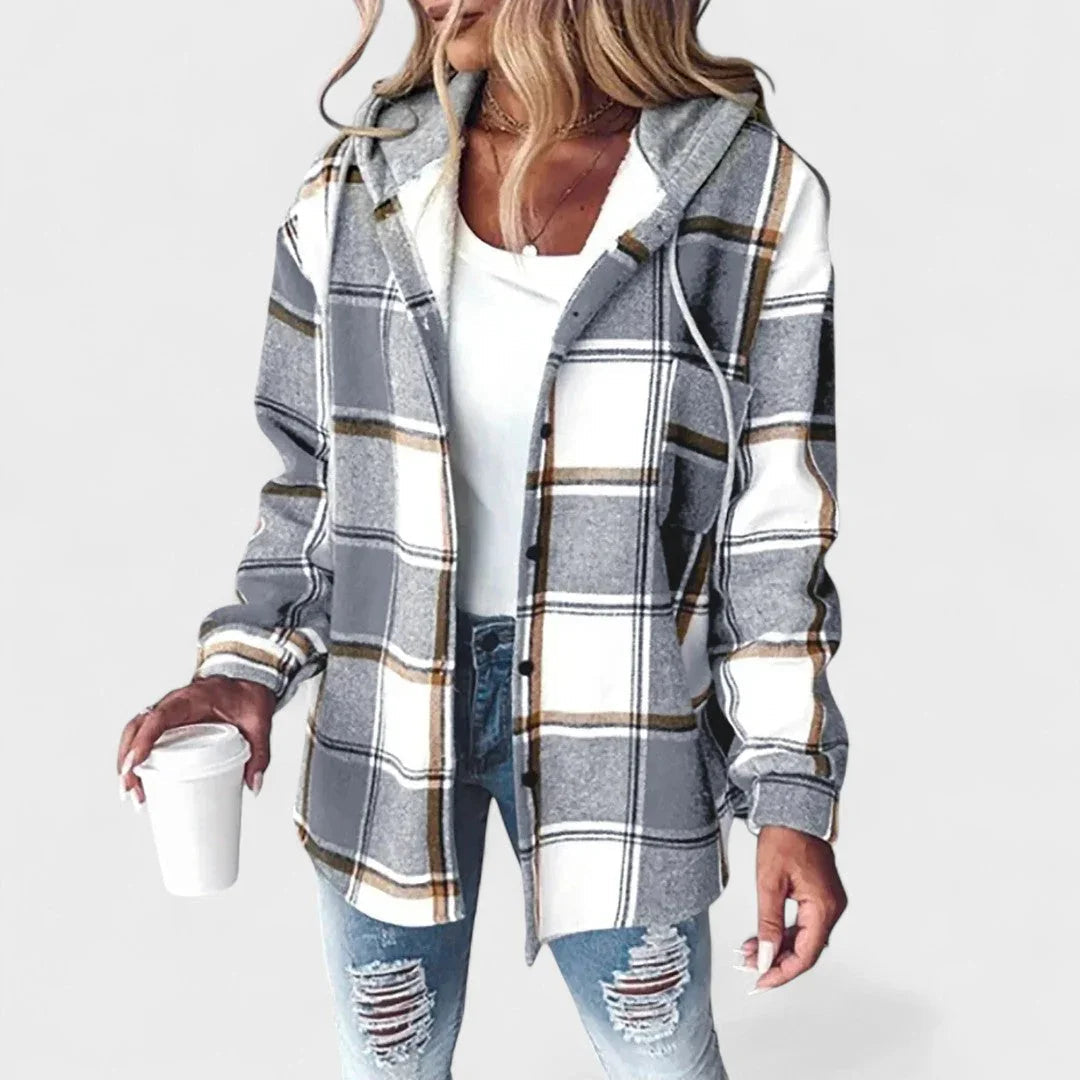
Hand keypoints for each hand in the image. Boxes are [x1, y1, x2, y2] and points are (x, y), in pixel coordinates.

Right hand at [116, 675, 277, 807]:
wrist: (248, 683)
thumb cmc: (248, 698)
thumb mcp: (259, 723)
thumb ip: (260, 753)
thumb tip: (254, 785)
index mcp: (190, 699)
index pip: (159, 718)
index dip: (143, 741)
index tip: (135, 765)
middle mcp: (173, 704)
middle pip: (137, 728)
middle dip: (128, 760)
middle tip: (131, 790)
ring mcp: (168, 714)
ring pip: (136, 734)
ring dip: (128, 763)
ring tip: (135, 794)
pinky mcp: (170, 724)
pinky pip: (145, 738)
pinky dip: (137, 759)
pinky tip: (141, 784)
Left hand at [735, 825, 847, 992]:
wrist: (793, 811)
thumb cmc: (784, 838)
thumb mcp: (769, 883)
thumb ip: (768, 923)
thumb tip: (765, 956)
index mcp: (824, 907)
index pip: (806, 954)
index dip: (783, 972)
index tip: (762, 980)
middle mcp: (831, 907)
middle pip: (806, 949)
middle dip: (777, 960)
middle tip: (751, 967)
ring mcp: (827, 901)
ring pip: (803, 937)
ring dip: (777, 947)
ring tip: (750, 952)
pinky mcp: (819, 895)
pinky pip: (802, 923)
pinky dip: (782, 932)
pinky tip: (762, 937)